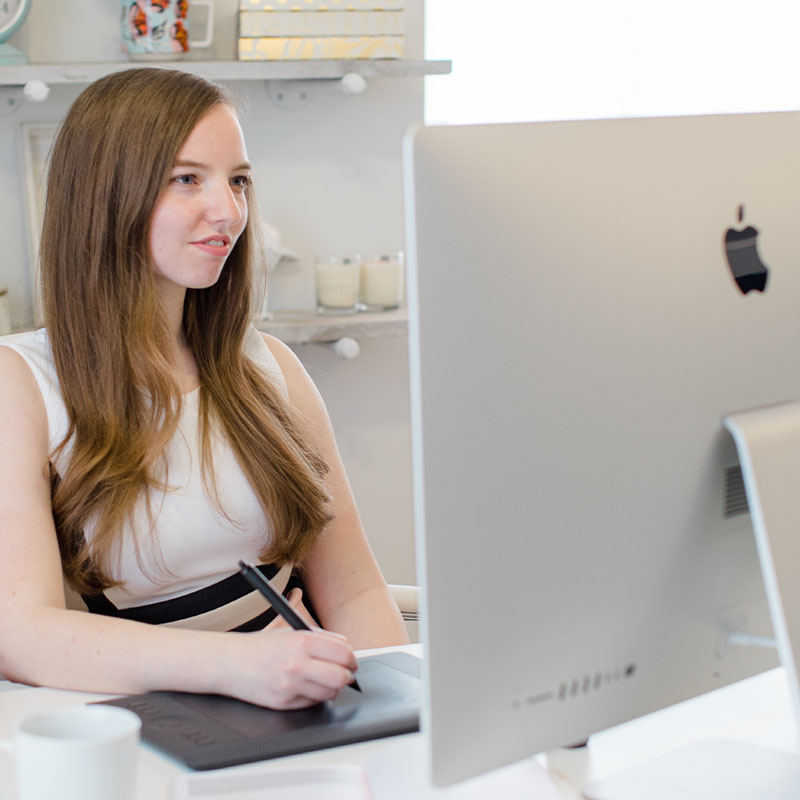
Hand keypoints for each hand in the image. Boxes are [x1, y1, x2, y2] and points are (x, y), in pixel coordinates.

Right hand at [220, 589, 358, 709]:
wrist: (231, 662)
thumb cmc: (263, 645)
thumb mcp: (292, 630)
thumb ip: (321, 638)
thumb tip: (347, 649)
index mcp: (301, 641)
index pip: (343, 653)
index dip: (352, 659)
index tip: (351, 661)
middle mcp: (296, 664)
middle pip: (340, 677)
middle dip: (347, 676)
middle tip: (345, 673)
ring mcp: (290, 686)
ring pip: (329, 693)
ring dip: (332, 687)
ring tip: (323, 679)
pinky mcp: (283, 703)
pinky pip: (312, 703)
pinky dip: (314, 696)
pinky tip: (305, 686)